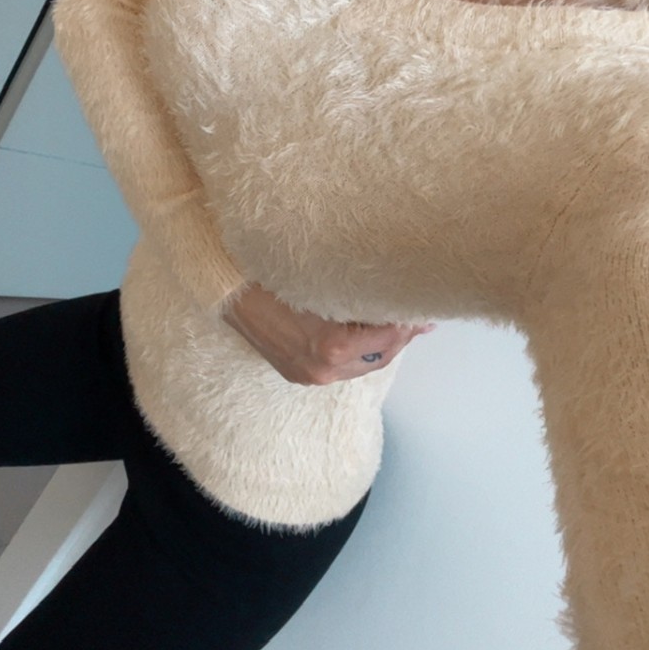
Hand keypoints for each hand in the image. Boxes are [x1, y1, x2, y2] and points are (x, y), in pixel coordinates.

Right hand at [222, 283, 434, 385]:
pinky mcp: (298, 374)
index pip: (388, 339)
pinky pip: (342, 367)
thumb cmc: (274, 275)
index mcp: (331, 346)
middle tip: (418, 317)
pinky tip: (367, 335)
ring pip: (363, 365)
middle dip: (401, 337)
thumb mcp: (324, 279)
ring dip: (383, 346)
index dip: (408, 322)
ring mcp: (308, 375)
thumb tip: (396, 296)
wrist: (228, 289)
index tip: (420, 306)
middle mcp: (322, 368)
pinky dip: (360, 352)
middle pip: (379, 357)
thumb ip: (363, 291)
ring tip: (399, 325)